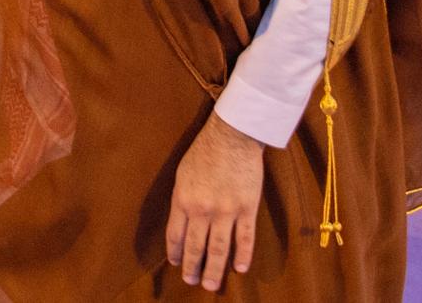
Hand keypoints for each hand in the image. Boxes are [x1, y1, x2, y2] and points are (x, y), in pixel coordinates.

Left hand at [166, 112, 263, 292]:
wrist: (231, 136)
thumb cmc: (204, 151)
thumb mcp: (182, 173)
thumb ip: (182, 198)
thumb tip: (181, 221)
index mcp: (183, 199)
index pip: (175, 235)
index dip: (175, 252)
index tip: (176, 263)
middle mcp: (202, 209)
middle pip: (196, 247)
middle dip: (193, 267)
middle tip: (193, 282)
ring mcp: (226, 210)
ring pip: (219, 249)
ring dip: (214, 270)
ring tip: (211, 285)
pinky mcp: (247, 208)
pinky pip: (245, 239)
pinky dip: (242, 256)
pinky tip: (240, 268)